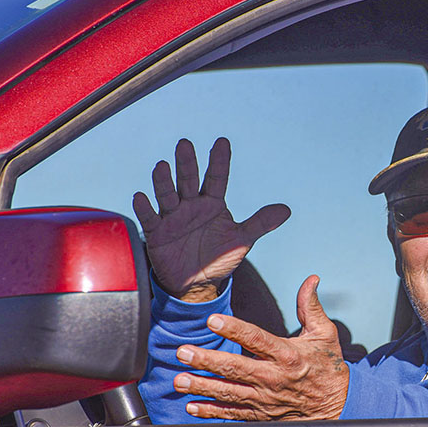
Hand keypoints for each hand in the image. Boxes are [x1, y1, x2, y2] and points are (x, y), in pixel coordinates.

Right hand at [132, 137, 289, 301]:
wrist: (197, 284)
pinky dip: (145, 208)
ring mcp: (173, 218)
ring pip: (167, 195)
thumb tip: (286, 210)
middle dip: (187, 164)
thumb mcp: (241, 240)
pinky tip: (141, 197)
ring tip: (162, 166)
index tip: (222, 142)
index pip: (217, 178)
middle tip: (185, 144)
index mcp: (213, 205)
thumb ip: (261, 223)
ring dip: (163, 181)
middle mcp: (191, 206)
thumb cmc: (218, 258)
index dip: (219, 161)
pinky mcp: (158, 233)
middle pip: (189, 180)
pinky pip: (150, 218)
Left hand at [171, 275, 348, 420]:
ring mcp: (265, 398)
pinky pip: (233, 413)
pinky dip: (211, 411)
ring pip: (229, 392)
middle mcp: (274, 378)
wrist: (337, 405)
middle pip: (235, 368)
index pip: (257, 339)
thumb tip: (311, 280)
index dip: (235, 329)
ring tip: (180, 380)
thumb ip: (311, 306)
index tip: (213, 320)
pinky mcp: (261, 414)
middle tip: (183, 352)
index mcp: (289, 355)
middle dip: (207, 360)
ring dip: (202, 386)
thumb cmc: (328, 367)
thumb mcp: (325, 334)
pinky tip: (192, 406)